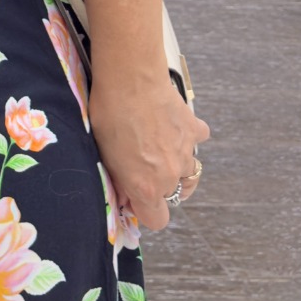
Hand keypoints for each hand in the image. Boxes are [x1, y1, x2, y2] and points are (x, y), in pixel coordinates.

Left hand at [90, 72, 209, 233]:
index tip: (135, 198)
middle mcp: (171, 175)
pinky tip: (171, 126)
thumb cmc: (109, 116)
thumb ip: (121, 181)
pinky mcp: (195, 131)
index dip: (146, 212)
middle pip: (173, 196)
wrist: (130, 80)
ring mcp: (187, 153)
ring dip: (176, 166)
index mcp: (146, 187)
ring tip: (159, 148)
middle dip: (159, 187)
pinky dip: (187, 138)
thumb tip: (127, 196)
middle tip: (142, 166)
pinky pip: (196, 141)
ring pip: (189, 173)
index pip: (158, 221)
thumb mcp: (105, 156)